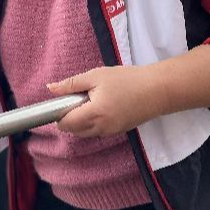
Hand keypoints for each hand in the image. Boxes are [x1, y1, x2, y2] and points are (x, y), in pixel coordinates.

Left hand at [47, 66, 166, 136]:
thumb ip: (71, 84)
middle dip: (69, 117)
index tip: (63, 101)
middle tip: (78, 98)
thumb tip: (50, 88)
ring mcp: (110, 132)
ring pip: (84, 133)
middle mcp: (101, 128)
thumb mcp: (96, 76)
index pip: (65, 124)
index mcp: (94, 114)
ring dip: (80, 121)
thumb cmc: (128, 80)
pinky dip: (93, 122)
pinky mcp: (118, 132)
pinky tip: (102, 107)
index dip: (59, 113)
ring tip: (92, 101)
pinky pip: (97, 131)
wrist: (158, 90)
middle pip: (73, 131)